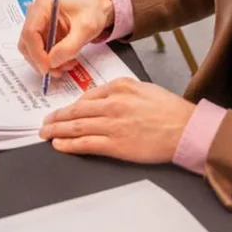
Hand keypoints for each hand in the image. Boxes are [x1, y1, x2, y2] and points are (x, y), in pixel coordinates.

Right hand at [18, 0, 114, 75]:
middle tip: (56, 72)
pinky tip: (66, 61)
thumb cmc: (92, 12)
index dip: (36, 53)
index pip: (30, 32)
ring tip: (67, 65)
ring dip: (48, 63)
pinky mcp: (43, 35)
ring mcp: (38, 26)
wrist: (98, 10)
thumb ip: (69, 47)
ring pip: (32, 51)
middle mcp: (36, 14)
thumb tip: (52, 62)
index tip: (48, 67)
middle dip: (41, 61)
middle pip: (27, 44)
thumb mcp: (86, 29)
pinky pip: (41, 53)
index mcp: (43, 5)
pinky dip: (52, 62)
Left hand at [40, 79, 194, 163]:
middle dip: (57, 117)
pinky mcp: (116, 144)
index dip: (71, 105)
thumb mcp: (145, 89)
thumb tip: (103, 100)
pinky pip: (86, 143)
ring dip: (57, 130)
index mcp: (120, 87)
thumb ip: (122, 91)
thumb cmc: (171, 111)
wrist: (186, 129)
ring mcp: (113, 124)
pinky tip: (59, 145)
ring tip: (46, 134)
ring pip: (77, 126)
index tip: (63, 111)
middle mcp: (113, 103)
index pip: (88, 96)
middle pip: (77, 110)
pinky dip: (69, 144)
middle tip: (45, 123)